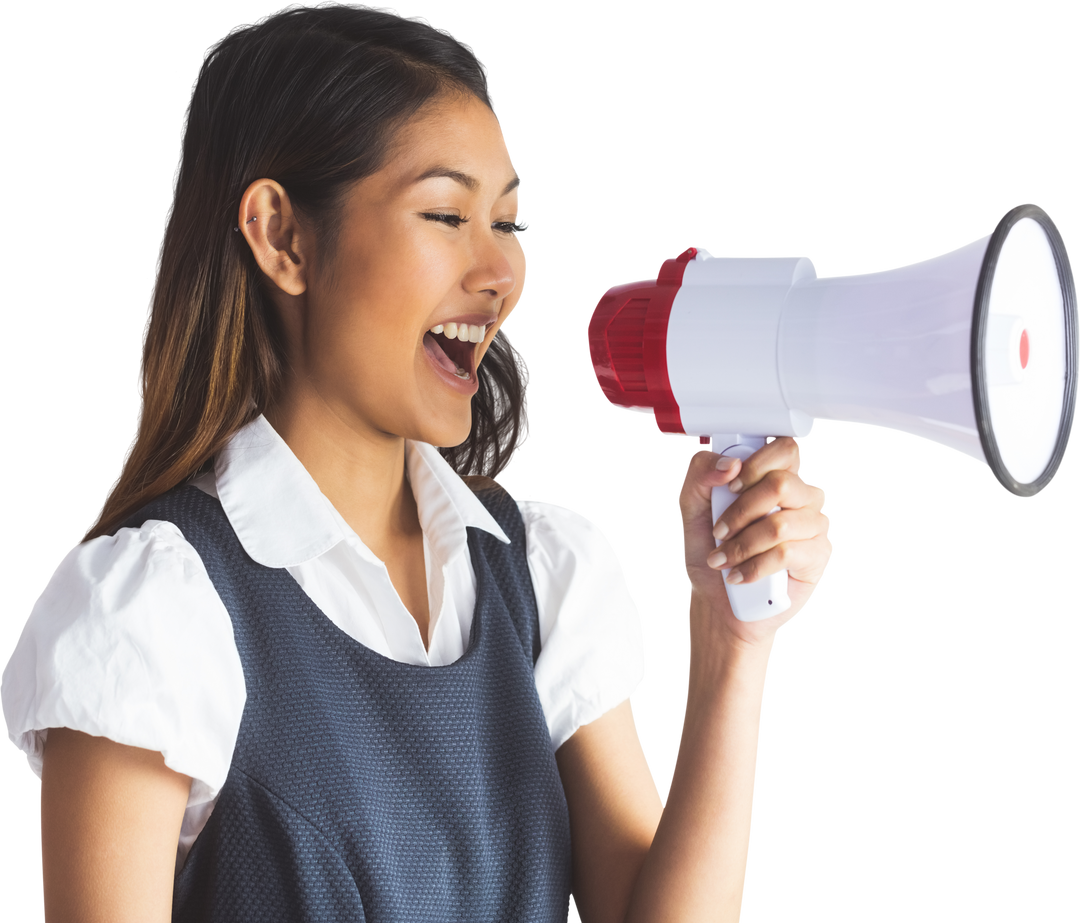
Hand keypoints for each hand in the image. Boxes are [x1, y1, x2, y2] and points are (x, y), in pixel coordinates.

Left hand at [677, 437, 833, 650]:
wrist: (718, 600)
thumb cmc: (712, 551)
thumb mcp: (692, 508)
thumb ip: (701, 474)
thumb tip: (728, 464)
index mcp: (776, 475)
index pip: (785, 448)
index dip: (756, 464)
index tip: (729, 486)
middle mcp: (802, 496)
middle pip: (782, 484)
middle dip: (741, 511)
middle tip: (720, 530)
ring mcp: (814, 525)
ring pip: (781, 523)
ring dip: (742, 545)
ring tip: (724, 559)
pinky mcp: (818, 556)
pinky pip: (786, 553)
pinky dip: (753, 566)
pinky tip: (740, 575)